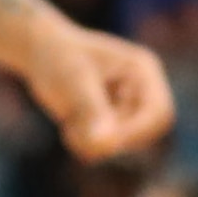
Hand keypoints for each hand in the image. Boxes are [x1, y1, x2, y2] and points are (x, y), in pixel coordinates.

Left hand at [30, 23, 176, 163]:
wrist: (37, 50)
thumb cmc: (56, 57)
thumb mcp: (72, 82)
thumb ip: (92, 112)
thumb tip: (105, 145)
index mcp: (143, 71)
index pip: (160, 114)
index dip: (136, 133)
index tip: (101, 139)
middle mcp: (142, 89)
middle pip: (145, 133)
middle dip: (111, 138)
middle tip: (75, 134)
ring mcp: (127, 105)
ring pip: (122, 142)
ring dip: (94, 141)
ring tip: (68, 127)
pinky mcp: (111, 119)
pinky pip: (107, 146)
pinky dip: (87, 144)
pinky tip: (69, 129)